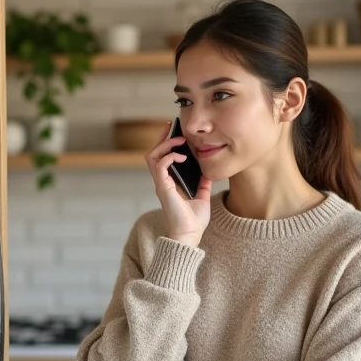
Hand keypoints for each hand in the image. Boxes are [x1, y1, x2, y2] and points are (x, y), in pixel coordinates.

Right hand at [145, 122, 212, 246]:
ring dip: (164, 144)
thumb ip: (202, 183)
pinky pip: (160, 165)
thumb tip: (207, 170)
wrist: (190, 234)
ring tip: (178, 140)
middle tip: (171, 126)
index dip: (166, 144)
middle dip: (161, 137)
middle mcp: (162, 182)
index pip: (161, 158)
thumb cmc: (194, 220)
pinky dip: (169, 156)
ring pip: (152, 156)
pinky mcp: (163, 187)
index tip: (176, 132)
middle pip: (153, 153)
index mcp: (169, 183)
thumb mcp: (202, 196)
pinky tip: (182, 156)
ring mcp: (161, 184)